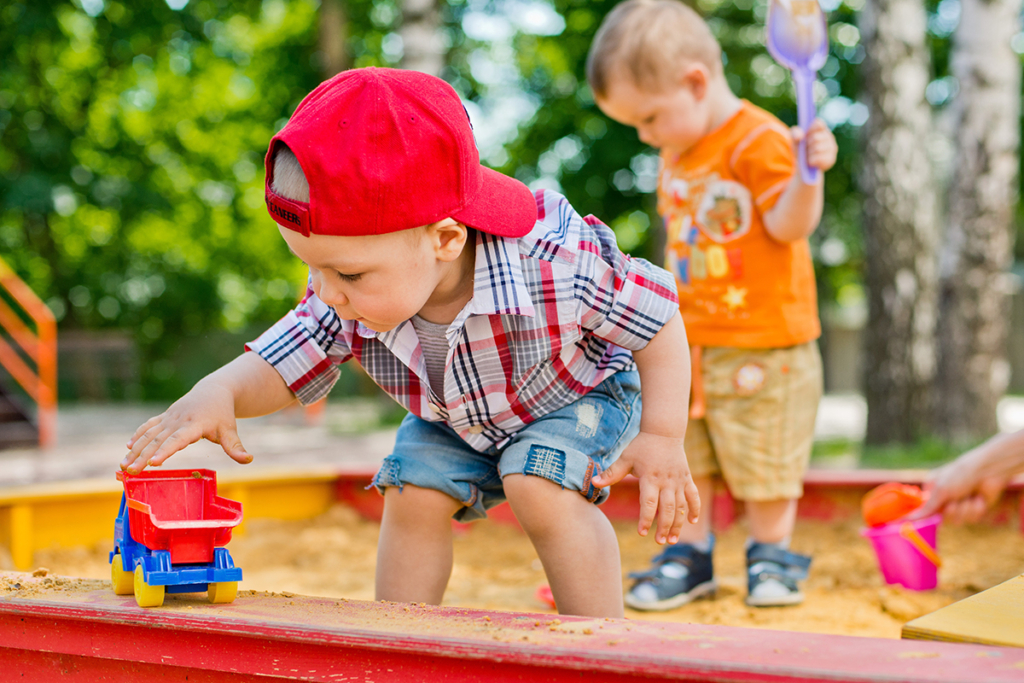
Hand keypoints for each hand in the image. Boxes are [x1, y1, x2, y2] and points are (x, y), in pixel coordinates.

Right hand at [121, 381, 252, 473]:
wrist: (214, 390)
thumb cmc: (222, 413)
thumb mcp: (230, 430)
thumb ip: (235, 447)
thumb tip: (248, 460)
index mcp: (194, 425)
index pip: (177, 440)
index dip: (165, 451)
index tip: (153, 462)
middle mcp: (178, 421)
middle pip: (157, 440)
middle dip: (142, 456)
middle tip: (129, 472)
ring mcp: (169, 418)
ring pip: (149, 434)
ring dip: (135, 449)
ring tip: (123, 465)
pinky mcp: (164, 417)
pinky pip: (148, 426)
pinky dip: (137, 435)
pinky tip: (128, 447)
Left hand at [592, 431, 699, 543]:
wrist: (664, 432)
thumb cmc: (641, 446)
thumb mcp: (625, 458)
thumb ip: (611, 473)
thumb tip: (594, 483)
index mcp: (650, 478)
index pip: (649, 503)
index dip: (646, 519)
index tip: (641, 532)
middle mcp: (667, 481)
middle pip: (667, 509)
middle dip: (664, 527)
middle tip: (659, 541)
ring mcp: (679, 481)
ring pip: (681, 506)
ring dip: (678, 524)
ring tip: (672, 540)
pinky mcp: (687, 478)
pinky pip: (694, 496)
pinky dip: (695, 508)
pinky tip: (693, 522)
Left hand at [791, 118, 837, 172]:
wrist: (803, 167)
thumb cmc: (800, 150)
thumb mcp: (795, 141)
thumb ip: (795, 133)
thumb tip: (800, 136)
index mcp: (821, 129)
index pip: (818, 123)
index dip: (810, 129)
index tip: (805, 136)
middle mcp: (829, 137)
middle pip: (816, 137)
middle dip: (807, 145)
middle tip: (806, 149)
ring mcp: (832, 148)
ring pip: (817, 148)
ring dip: (809, 154)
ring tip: (808, 155)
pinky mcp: (831, 159)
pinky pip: (819, 159)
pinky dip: (811, 161)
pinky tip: (811, 162)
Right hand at [911, 458, 1009, 523]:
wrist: (987, 472)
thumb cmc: (959, 475)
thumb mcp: (940, 491)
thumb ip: (926, 508)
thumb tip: (908, 519)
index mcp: (932, 491)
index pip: (925, 511)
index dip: (929, 515)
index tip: (929, 518)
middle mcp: (945, 499)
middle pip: (943, 518)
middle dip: (951, 511)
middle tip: (954, 502)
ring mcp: (960, 504)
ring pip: (958, 520)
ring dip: (965, 509)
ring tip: (969, 497)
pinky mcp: (974, 509)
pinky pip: (971, 518)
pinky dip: (975, 509)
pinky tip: (978, 498)